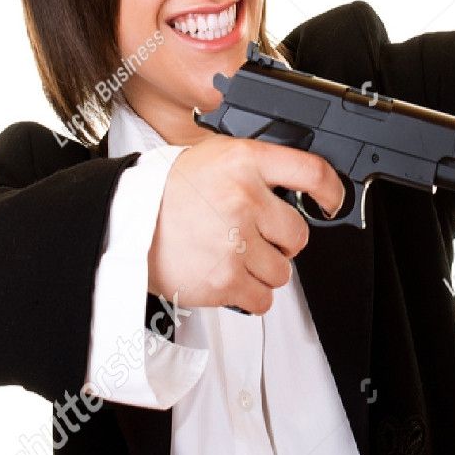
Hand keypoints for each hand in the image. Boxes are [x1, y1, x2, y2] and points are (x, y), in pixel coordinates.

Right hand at [147, 134, 345, 313]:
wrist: (122, 220)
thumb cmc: (166, 189)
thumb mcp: (214, 155)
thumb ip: (256, 168)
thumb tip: (296, 185)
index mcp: (245, 163)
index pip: (311, 173)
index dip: (331, 190)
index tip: (332, 201)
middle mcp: (244, 200)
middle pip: (299, 234)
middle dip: (280, 240)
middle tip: (252, 235)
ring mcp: (234, 242)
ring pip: (282, 271)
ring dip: (264, 269)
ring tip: (233, 255)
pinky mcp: (223, 279)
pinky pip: (263, 299)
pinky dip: (250, 294)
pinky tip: (229, 276)